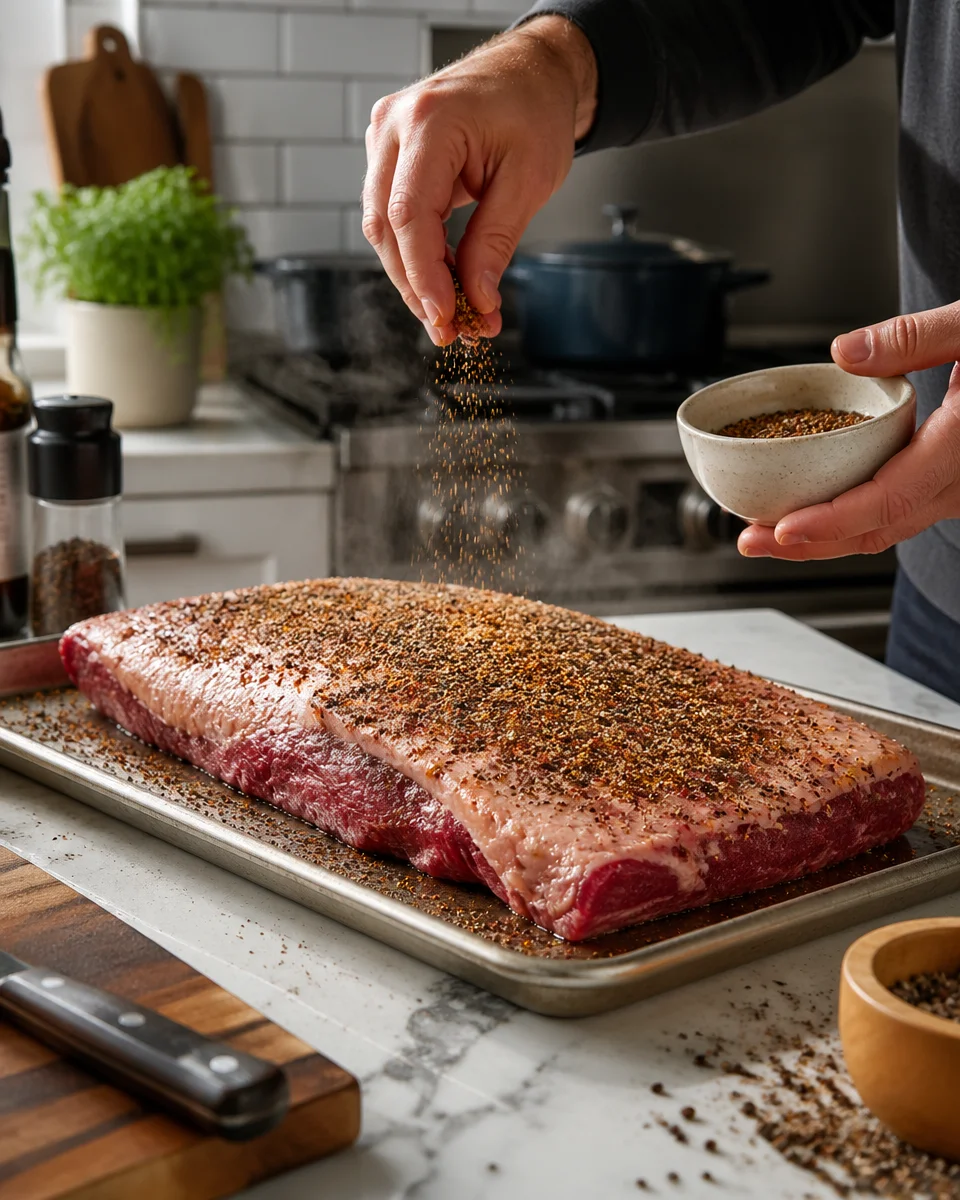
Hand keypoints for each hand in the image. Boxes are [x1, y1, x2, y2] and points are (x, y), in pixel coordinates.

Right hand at [361, 17, 596, 345]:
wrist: (530, 72)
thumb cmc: (534, 110)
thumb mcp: (529, 180)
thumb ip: (496, 243)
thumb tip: (477, 300)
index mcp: (429, 122)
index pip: (409, 217)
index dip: (424, 278)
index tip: (446, 319)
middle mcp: (394, 127)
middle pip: (386, 228)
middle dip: (417, 288)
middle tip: (451, 331)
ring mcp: (385, 138)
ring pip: (382, 228)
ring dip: (416, 278)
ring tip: (455, 313)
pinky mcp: (389, 155)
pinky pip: (392, 216)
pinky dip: (418, 254)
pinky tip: (445, 281)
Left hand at [738, 302, 959, 559]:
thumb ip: (914, 338)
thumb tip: (843, 352)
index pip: (888, 499)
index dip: (830, 522)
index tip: (781, 530)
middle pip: (878, 529)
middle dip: (809, 543)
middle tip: (749, 542)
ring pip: (887, 528)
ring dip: (826, 537)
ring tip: (766, 533)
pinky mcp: (954, 486)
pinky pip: (899, 513)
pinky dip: (852, 518)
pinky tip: (812, 510)